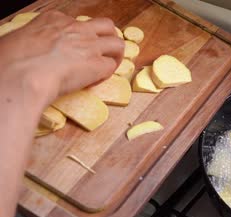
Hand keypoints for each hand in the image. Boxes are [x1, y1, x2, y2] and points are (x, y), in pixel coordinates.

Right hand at [0, 10, 123, 106]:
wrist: (22, 76)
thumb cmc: (12, 61)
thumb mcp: (19, 40)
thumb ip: (34, 42)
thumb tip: (32, 53)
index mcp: (54, 20)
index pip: (77, 23)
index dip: (79, 37)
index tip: (73, 50)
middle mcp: (76, 29)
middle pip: (106, 26)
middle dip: (108, 38)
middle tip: (103, 52)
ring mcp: (90, 46)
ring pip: (117, 43)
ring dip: (116, 55)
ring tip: (108, 66)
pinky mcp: (97, 64)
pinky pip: (111, 67)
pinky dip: (106, 75)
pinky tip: (94, 81)